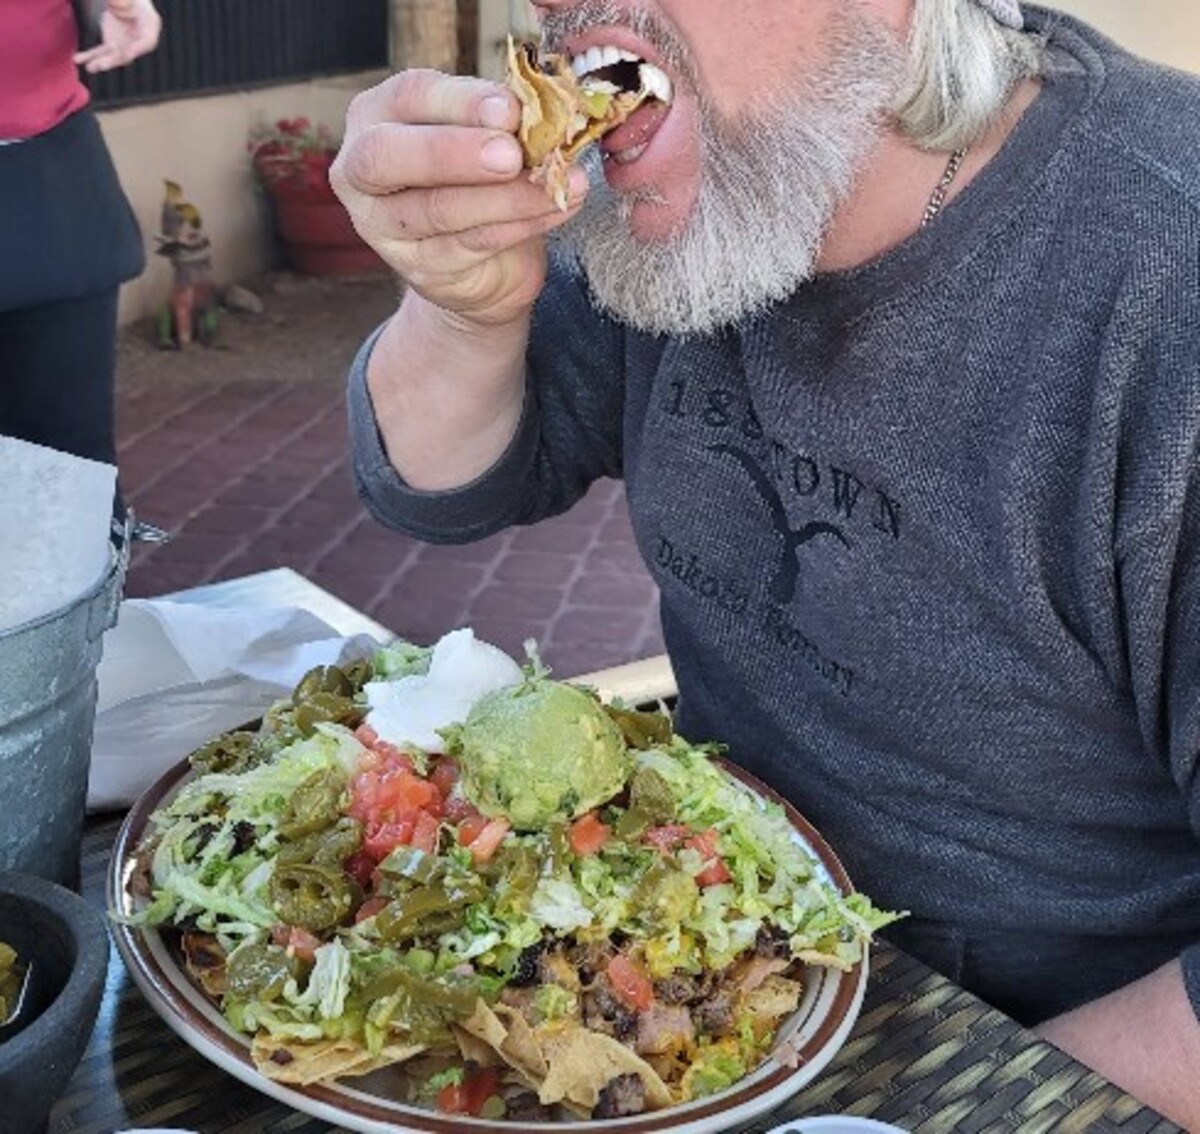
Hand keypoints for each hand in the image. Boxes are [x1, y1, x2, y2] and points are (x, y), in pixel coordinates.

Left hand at [73, 0, 162, 72]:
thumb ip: (123, 2)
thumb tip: (117, 6)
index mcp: (150, 25)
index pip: (146, 42)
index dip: (135, 49)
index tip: (125, 55)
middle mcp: (139, 40)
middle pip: (127, 53)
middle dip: (114, 60)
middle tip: (102, 65)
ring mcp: (125, 43)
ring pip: (113, 56)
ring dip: (100, 61)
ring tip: (90, 67)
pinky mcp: (112, 43)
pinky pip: (101, 52)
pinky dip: (90, 55)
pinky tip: (78, 59)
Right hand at [330, 69, 587, 328]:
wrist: (482, 264)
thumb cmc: (477, 179)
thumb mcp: (483, 136)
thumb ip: (497, 122)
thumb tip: (535, 110)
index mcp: (375, 116)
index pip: (408, 98)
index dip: (460, 101)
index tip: (510, 108)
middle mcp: (361, 171)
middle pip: (388, 157)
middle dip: (454, 152)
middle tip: (511, 155)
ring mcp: (383, 227)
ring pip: (439, 209)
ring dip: (505, 197)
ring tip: (556, 186)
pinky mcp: (417, 269)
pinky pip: (471, 244)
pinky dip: (520, 225)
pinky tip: (555, 209)